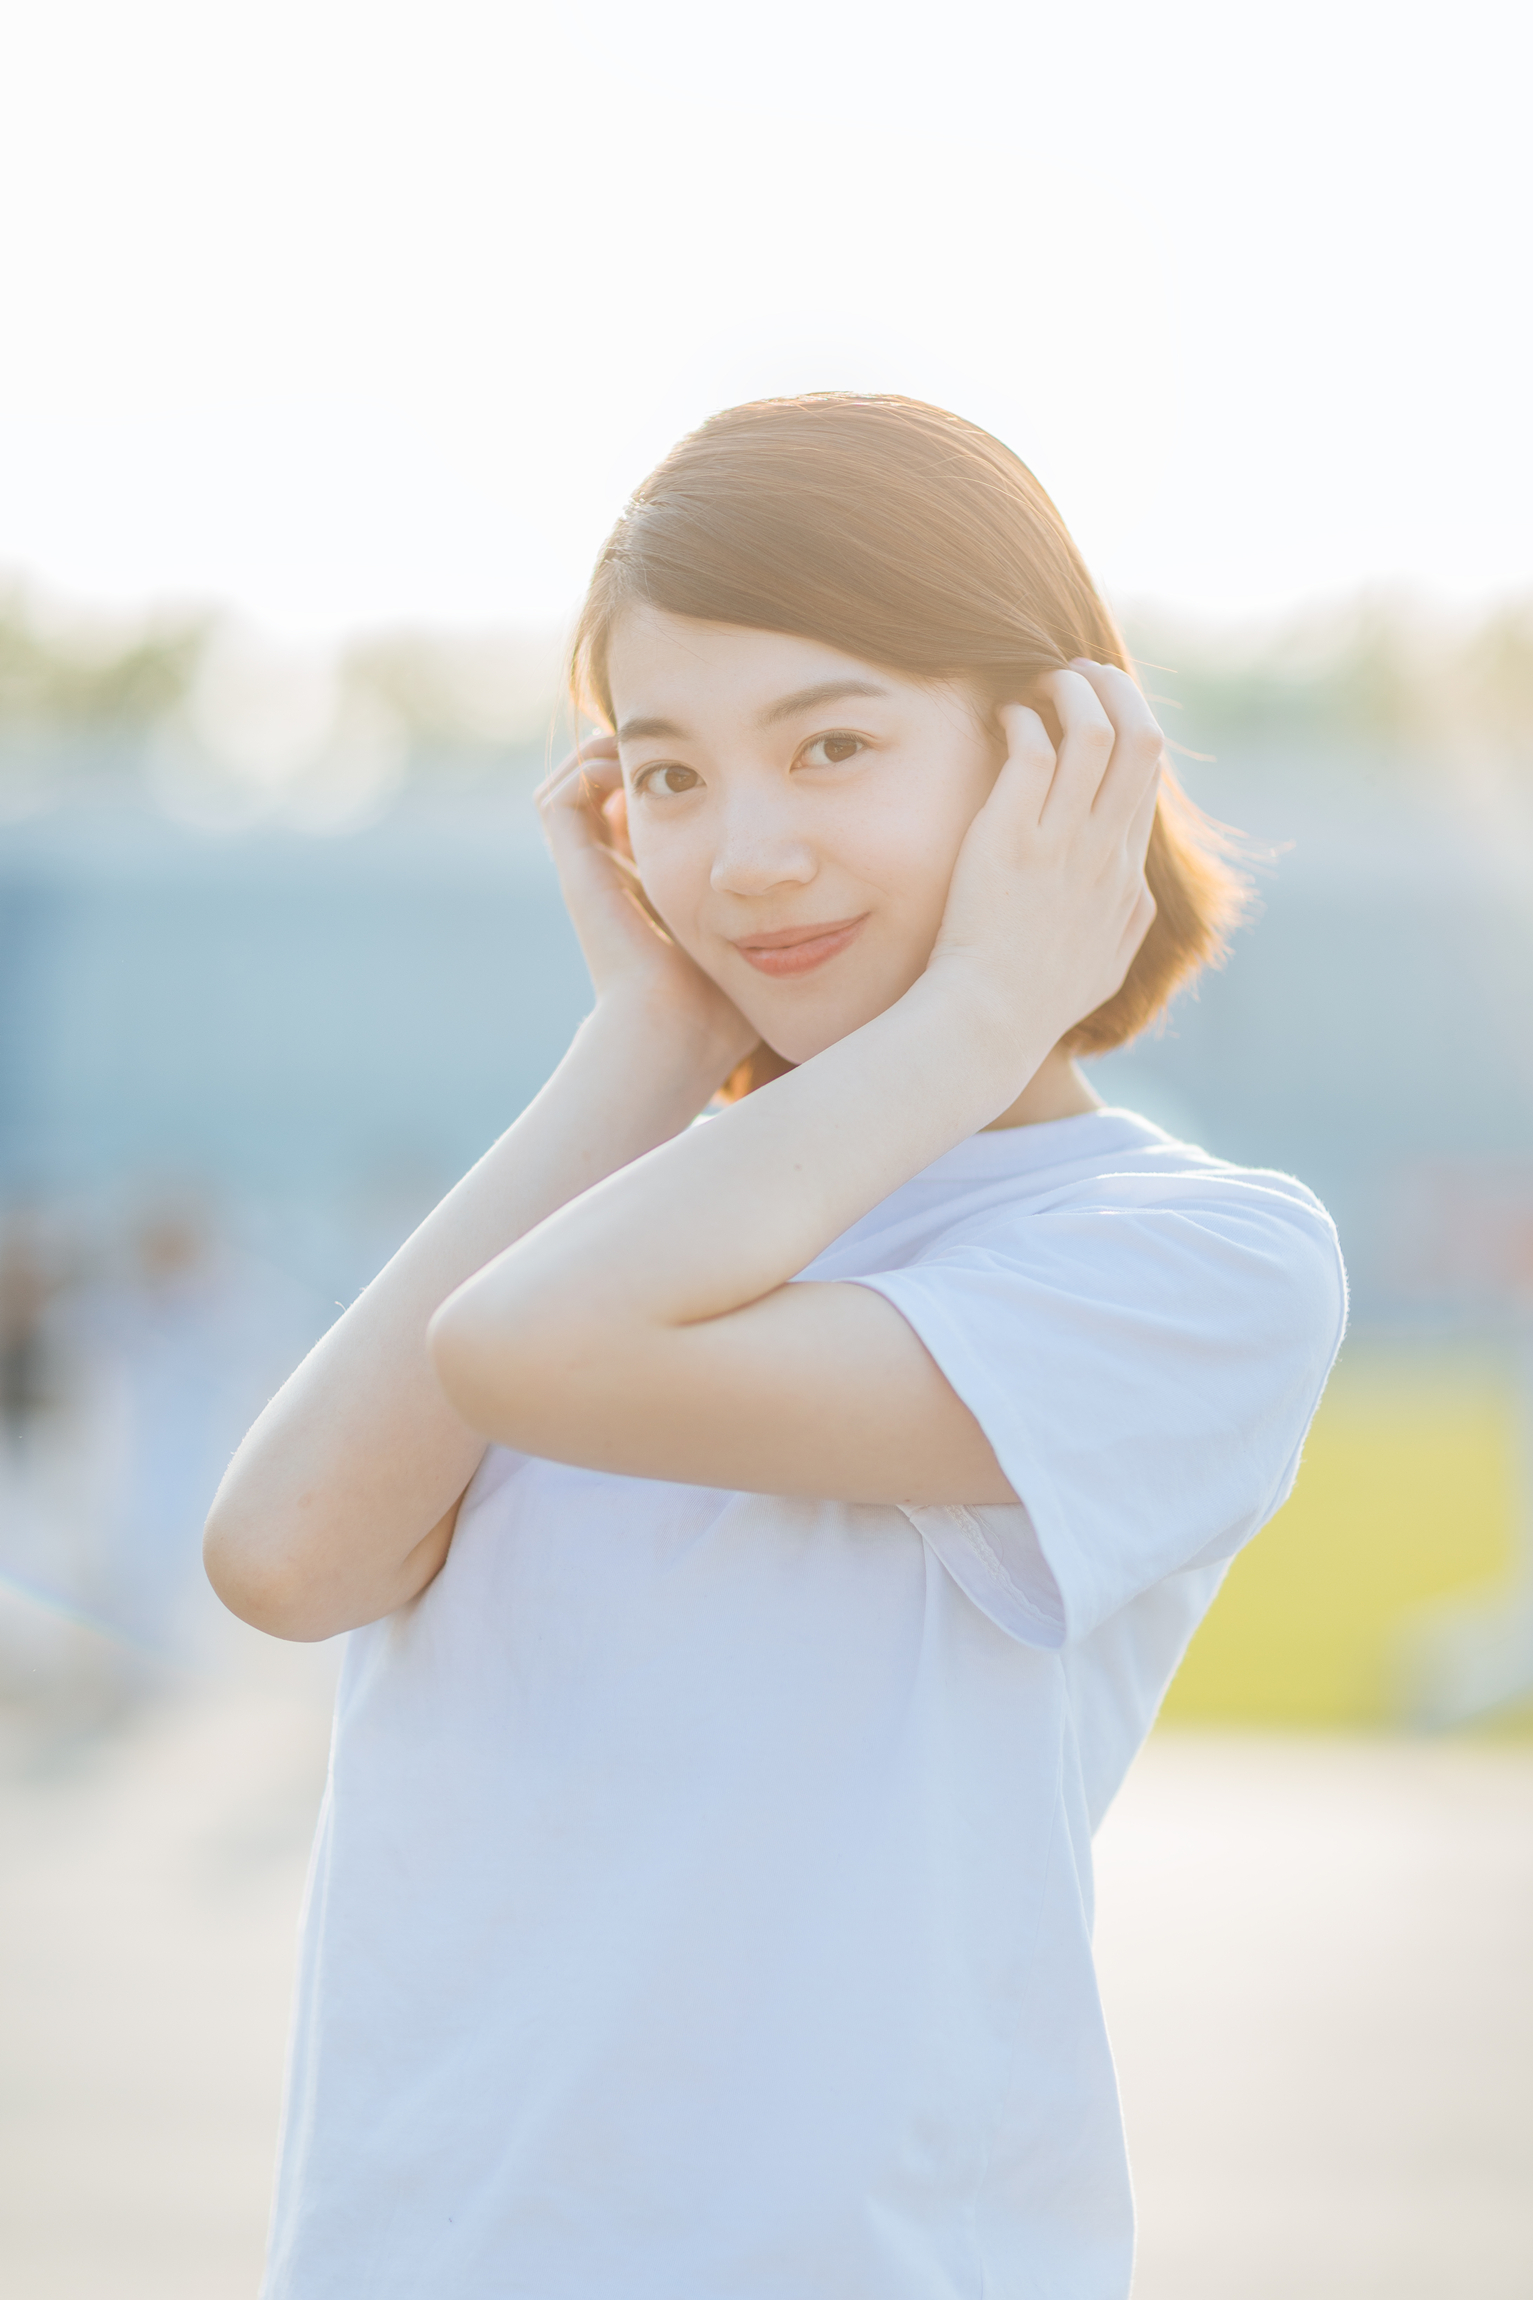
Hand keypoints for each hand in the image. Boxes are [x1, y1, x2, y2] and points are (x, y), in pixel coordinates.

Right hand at [537, 737, 758, 1072]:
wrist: (674, 1032)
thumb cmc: (724, 1004)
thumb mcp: (759, 941)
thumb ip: (777, 912)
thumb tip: (817, 880)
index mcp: (650, 889)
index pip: (644, 816)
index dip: (673, 780)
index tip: (716, 760)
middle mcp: (612, 875)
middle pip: (605, 793)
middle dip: (642, 756)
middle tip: (684, 739)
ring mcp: (588, 871)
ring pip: (573, 786)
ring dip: (607, 753)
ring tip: (653, 741)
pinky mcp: (576, 870)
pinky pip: (558, 798)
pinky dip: (587, 768)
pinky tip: (637, 763)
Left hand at [928, 662, 1160, 1068]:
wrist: (990, 1024)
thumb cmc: (1037, 1002)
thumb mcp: (1106, 967)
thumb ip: (1128, 923)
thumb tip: (1137, 891)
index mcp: (1126, 874)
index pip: (1149, 774)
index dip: (1131, 723)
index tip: (1102, 705)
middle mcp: (1103, 850)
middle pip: (1141, 738)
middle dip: (1114, 689)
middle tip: (1077, 672)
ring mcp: (1060, 842)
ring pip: (1091, 730)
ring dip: (1069, 690)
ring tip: (1038, 680)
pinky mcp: (1011, 838)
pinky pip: (1032, 751)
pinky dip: (1020, 719)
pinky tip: (1000, 718)